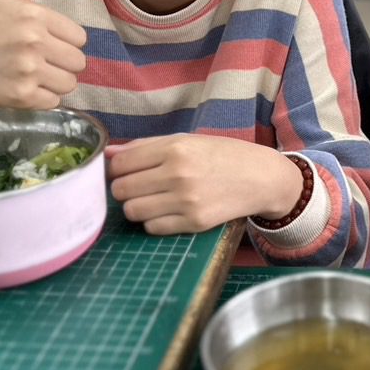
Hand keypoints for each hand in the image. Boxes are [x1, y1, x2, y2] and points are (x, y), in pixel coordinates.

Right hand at [0, 0, 87, 118]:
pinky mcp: (21, 96)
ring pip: (69, 83)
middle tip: (37, 62)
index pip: (79, 36)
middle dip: (62, 64)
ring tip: (30, 75)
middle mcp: (33, 40)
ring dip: (54, 84)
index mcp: (32, 14)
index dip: (64, 42)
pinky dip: (41, 100)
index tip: (44, 44)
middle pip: (78, 61)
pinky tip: (22, 89)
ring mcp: (27, 69)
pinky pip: (54, 102)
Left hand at [107, 134, 303, 234]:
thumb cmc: (221, 155)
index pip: (120, 164)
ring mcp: (187, 201)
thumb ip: (145, 146)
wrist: (261, 177)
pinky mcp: (195, 222)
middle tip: (138, 187)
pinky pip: (153, 228)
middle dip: (124, 189)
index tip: (124, 172)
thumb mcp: (186, 141)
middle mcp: (178, 174)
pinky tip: (166, 211)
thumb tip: (108, 154)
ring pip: (133, 211)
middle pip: (121, 190)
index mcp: (175, 148)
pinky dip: (153, 221)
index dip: (116, 170)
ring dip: (136, 207)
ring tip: (151, 200)